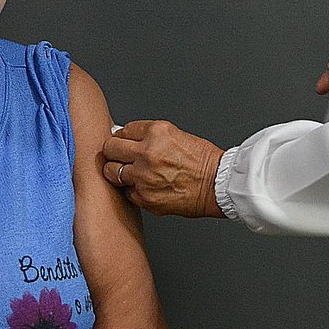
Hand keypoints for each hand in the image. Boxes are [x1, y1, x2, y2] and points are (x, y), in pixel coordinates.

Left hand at [100, 120, 224, 218]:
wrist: (218, 185)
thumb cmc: (204, 162)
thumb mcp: (176, 135)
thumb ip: (150, 136)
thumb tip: (128, 139)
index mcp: (156, 133)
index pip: (123, 131)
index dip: (123, 138)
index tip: (125, 143)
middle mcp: (147, 153)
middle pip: (109, 148)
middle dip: (113, 152)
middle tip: (119, 157)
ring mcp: (143, 177)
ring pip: (111, 172)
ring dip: (117, 172)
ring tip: (130, 174)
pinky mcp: (144, 197)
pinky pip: (126, 192)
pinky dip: (133, 191)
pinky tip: (146, 188)